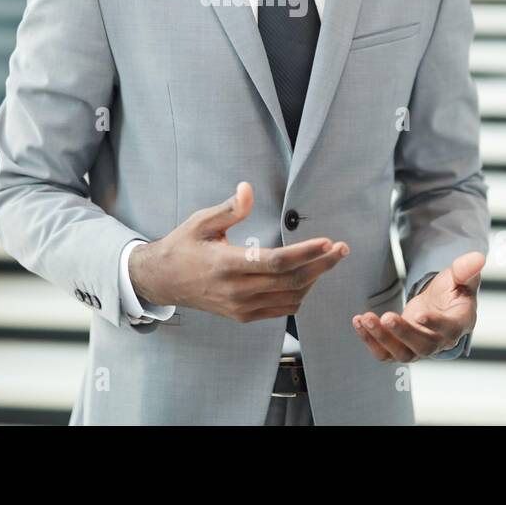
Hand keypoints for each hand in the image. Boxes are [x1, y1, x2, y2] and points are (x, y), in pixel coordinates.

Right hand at [129, 181, 349, 322]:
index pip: (276, 262)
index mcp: (227, 264)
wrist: (163, 280)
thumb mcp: (201, 221)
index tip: (328, 242)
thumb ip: (229, 208)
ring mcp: (241, 307)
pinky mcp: (244, 316)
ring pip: (291, 297)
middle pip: (291, 281)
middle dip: (322, 265)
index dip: (306, 253)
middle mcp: (237, 290)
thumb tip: (248, 188)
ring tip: (329, 259)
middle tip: (341, 249)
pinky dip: (300, 294)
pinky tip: (308, 277)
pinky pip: (282, 309)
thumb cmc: (184, 246)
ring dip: (314, 279)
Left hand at [351, 251, 483, 361]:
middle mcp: (439, 342)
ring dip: (381, 338)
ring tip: (365, 318)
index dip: (434, 324)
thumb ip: (466, 269)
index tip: (419, 313)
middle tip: (386, 316)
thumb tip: (479, 256)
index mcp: (457, 325)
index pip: (447, 329)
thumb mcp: (460, 277)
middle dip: (403, 333)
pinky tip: (358, 322)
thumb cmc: (452, 291)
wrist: (439, 306)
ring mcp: (418, 348)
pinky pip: (384, 352)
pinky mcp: (400, 348)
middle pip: (422, 346)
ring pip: (401, 353)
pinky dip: (369, 340)